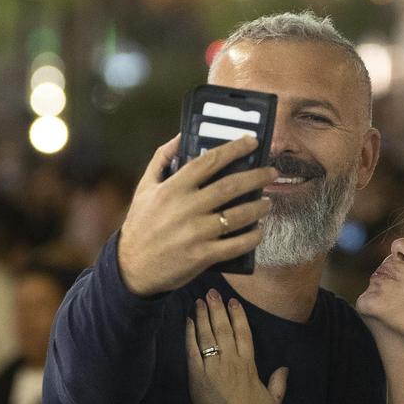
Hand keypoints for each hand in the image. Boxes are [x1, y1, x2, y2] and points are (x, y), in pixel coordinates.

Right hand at [118, 134, 278, 296]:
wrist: (132, 267)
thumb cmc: (140, 224)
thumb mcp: (144, 187)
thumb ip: (161, 159)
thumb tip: (180, 136)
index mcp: (172, 189)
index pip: (208, 161)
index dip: (233, 149)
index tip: (251, 141)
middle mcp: (186, 208)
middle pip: (230, 186)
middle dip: (256, 176)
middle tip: (272, 172)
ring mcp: (196, 233)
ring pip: (238, 215)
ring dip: (258, 206)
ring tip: (268, 201)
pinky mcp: (202, 256)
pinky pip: (236, 245)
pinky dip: (252, 237)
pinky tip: (259, 231)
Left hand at [185, 288, 287, 403]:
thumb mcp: (274, 401)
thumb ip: (279, 383)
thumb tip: (284, 368)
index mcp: (249, 364)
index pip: (244, 332)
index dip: (238, 315)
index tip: (232, 301)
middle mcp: (231, 361)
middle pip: (223, 328)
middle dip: (217, 309)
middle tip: (211, 292)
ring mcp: (212, 369)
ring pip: (207, 336)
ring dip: (202, 317)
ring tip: (199, 301)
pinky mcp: (196, 378)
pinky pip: (192, 351)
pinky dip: (189, 335)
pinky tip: (188, 322)